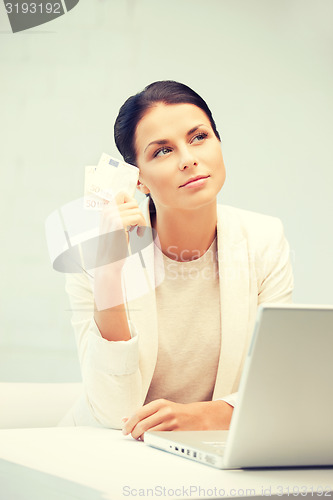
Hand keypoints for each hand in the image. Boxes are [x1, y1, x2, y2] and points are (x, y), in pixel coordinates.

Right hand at [93, 191, 146, 310]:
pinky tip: (137, 235)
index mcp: (105, 209)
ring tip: (137, 232)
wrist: (109, 261)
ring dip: (141, 222)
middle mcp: (107, 210)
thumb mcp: (116, 226)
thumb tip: (134, 203)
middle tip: (136, 227)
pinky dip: (142, 226)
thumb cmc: (115, 245)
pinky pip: (138, 217)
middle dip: (138, 215)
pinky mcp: (119, 223)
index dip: (132, 202)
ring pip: (136, 210)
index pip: (122, 194)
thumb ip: (121, 214)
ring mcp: (112, 216)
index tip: (134, 217)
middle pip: (132, 202)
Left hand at [122, 399, 233, 439]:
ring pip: (149, 434)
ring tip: (141, 438)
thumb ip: (143, 413)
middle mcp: (165, 412)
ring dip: (142, 439)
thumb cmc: (175, 412)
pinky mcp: (176, 433)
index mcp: (159, 403)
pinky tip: (151, 440)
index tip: (124, 430)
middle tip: (132, 436)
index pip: (138, 414)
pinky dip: (152, 441)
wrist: (197, 417)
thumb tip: (124, 419)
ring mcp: (172, 423)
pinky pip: (159, 440)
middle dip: (133, 433)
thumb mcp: (160, 408)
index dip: (129, 423)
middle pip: (142, 425)